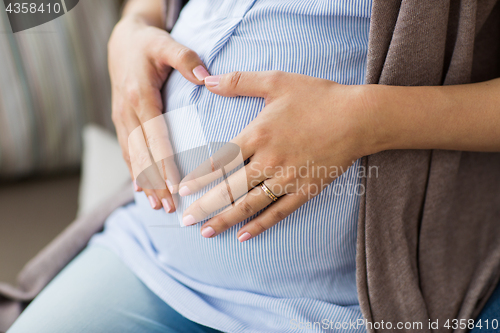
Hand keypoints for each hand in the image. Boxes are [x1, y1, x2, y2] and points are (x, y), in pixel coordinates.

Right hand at [108, 15, 209, 212]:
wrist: (122, 43)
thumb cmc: (148, 44)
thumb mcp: (166, 43)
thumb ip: (186, 59)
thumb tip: (206, 78)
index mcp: (140, 96)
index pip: (154, 137)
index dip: (164, 163)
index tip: (176, 186)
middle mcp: (127, 111)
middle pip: (142, 154)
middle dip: (156, 183)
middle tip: (171, 207)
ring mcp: (121, 118)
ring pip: (132, 157)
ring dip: (145, 183)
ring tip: (159, 206)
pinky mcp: (121, 122)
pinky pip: (127, 152)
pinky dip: (134, 172)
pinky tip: (142, 191)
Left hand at [180, 71, 377, 240]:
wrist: (359, 117)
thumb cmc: (317, 97)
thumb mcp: (276, 81)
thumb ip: (238, 82)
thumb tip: (204, 79)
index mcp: (258, 135)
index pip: (220, 161)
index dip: (199, 177)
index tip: (181, 189)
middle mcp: (269, 160)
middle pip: (230, 188)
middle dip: (205, 206)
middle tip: (185, 220)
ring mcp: (288, 178)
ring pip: (250, 204)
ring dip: (226, 219)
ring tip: (207, 233)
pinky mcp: (306, 190)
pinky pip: (279, 212)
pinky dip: (261, 225)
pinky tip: (244, 235)